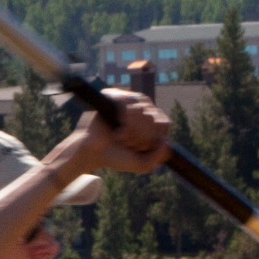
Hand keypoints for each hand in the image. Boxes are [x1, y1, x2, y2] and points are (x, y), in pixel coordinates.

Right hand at [52, 89, 173, 179]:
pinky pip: (129, 104)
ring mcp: (128, 100)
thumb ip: (159, 157)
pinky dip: (125, 121)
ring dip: (131, 131)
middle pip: (153, 118)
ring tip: (119, 136)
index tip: (138, 148)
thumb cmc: (116, 156)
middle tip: (125, 143)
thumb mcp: (142, 164)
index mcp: (151, 121)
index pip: (164, 123)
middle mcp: (142, 107)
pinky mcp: (113, 95)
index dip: (152, 138)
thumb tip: (166, 141)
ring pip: (142, 112)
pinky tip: (117, 129)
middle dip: (139, 138)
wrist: (92, 153)